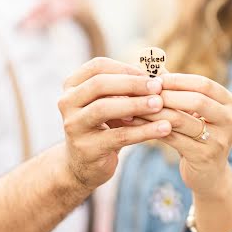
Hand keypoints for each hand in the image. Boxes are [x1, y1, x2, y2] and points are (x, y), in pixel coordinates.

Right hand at [58, 57, 171, 190]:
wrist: (84, 165)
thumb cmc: (103, 127)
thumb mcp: (110, 103)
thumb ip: (126, 89)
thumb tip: (159, 72)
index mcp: (72, 86)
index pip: (97, 67)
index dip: (125, 68)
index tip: (150, 75)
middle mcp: (67, 103)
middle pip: (99, 84)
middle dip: (131, 84)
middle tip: (158, 87)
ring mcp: (74, 126)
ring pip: (104, 108)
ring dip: (135, 104)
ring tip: (160, 104)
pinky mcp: (87, 149)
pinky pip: (119, 136)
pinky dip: (144, 131)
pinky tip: (164, 128)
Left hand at [132, 73, 231, 197]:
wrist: (208, 174)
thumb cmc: (197, 134)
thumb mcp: (192, 109)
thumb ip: (177, 87)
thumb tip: (152, 62)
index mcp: (231, 103)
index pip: (204, 84)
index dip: (178, 80)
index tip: (154, 79)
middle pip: (197, 100)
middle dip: (167, 95)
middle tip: (144, 92)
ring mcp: (221, 141)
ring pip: (181, 120)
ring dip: (155, 111)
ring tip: (134, 105)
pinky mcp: (205, 157)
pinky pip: (172, 138)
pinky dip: (152, 128)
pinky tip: (135, 123)